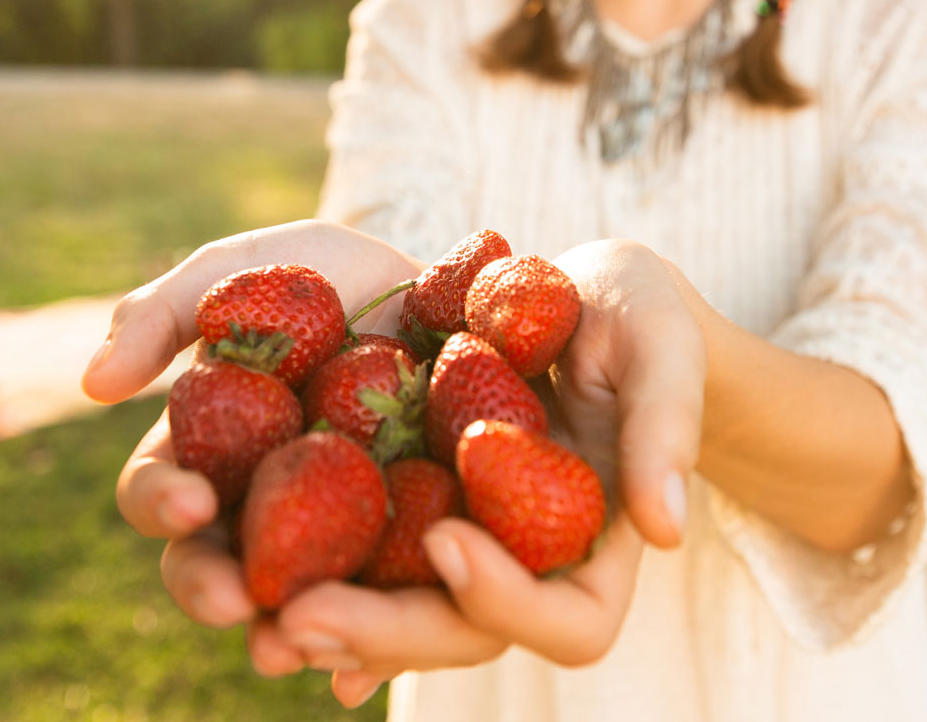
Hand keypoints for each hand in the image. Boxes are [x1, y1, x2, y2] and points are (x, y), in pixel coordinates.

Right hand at [79, 220, 420, 641]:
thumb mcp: (246, 270)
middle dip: (213, 589)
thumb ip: (166, 311)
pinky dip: (370, 648)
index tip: (188, 499)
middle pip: (216, 567)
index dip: (160, 502)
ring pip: (295, 604)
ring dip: (289, 635)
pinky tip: (363, 672)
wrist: (444, 282)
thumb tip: (93, 385)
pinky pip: (385, 607)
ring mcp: (336, 532)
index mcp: (212, 447)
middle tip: (236, 596)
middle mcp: (263, 503)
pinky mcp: (408, 546)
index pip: (162, 490)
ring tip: (297, 646)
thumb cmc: (326, 275)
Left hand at [256, 238, 705, 704]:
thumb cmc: (641, 317)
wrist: (584, 293)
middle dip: (386, 630)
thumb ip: (666, 427)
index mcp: (600, 541)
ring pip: (407, 607)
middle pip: (465, 632)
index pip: (571, 620)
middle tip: (300, 617)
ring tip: (261, 613)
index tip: (446, 539)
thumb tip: (666, 528)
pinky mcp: (421, 495)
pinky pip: (372, 548)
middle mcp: (529, 557)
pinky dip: (324, 565)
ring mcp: (471, 532)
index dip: (509, 601)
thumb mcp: (661, 351)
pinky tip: (260, 571)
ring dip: (337, 619)